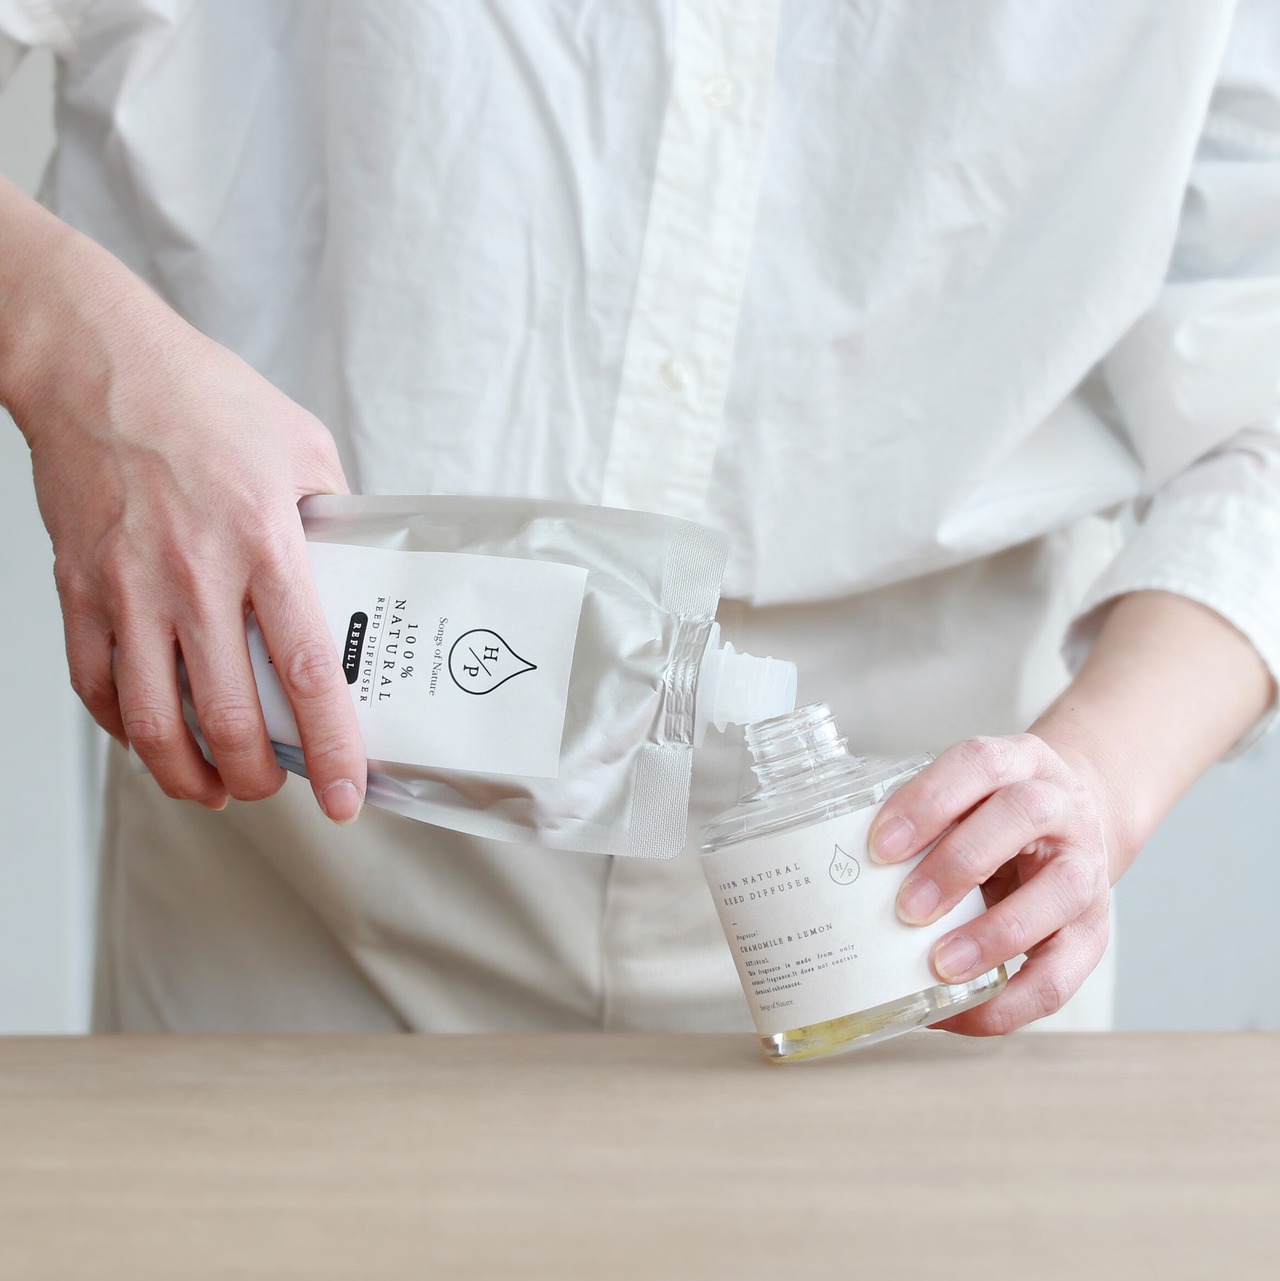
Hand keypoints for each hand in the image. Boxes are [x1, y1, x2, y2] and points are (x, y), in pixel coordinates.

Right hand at [12, 240, 365, 821]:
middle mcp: (194, 576)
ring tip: (215, 787)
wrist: (97, 362)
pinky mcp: (79, 589)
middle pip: (228, 717)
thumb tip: (358, 571)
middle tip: (278, 785)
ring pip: (153, 721)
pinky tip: (154, 736)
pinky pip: (97, 685)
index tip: (345, 795)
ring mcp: (128, 588)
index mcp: (264, 542)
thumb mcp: (304, 446)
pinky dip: (125, 729)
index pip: (305, 670)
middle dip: (259, 776)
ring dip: (187, 774)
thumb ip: (336, 517)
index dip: (332, 746)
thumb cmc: (204, 397)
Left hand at [867, 733, 1114, 1034]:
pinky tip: (961, 1013)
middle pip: (1022, 815)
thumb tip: (844, 879)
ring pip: (1061, 891)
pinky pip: (1063, 973)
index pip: (978, 765)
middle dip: (958, 863)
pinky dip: (1010, 1001)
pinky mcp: (1095, 930)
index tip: (879, 846)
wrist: (1072, 825)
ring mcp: (1088, 866)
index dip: (928, 801)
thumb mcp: (966, 798)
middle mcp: (1063, 806)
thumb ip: (921, 825)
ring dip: (995, 933)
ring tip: (940, 965)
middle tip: (906, 907)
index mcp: (1020, 762)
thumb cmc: (995, 816)